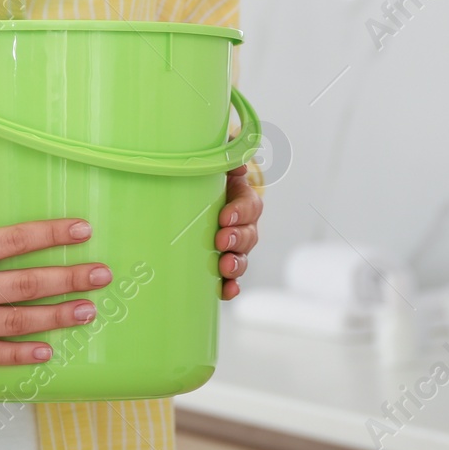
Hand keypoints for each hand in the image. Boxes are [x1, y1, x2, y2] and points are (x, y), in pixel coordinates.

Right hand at [0, 151, 112, 365]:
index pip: (12, 241)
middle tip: (103, 275)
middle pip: (23, 284)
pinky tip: (46, 350)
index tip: (83, 230)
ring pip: (14, 322)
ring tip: (87, 311)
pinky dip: (19, 355)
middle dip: (68, 278)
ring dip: (55, 317)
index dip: (51, 234)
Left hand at [216, 162, 261, 299]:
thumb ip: (225, 158)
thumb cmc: (209, 179)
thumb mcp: (217, 164)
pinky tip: (226, 290)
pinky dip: (231, 285)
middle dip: (237, 239)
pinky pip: (232, 277)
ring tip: (225, 267)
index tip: (225, 216)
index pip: (249, 205)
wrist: (199, 195)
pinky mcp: (223, 261)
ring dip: (236, 264)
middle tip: (221, 241)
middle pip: (249, 234)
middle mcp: (243, 224)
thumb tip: (235, 163)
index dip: (240, 212)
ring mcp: (235, 245)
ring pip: (243, 256)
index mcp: (242, 199)